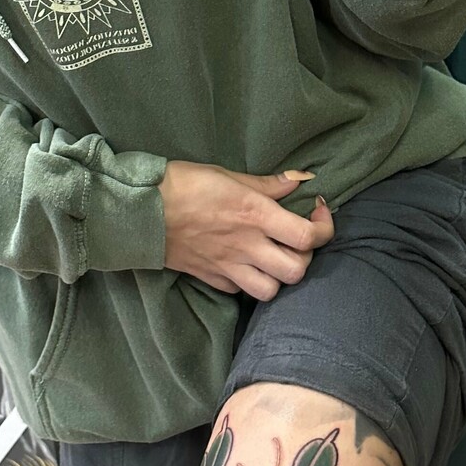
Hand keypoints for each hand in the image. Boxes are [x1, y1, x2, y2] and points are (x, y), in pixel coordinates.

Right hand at [159, 160, 334, 299]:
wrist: (141, 209)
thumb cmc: (184, 183)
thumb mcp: (228, 175)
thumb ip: (268, 184)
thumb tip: (299, 181)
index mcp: (255, 215)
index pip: (308, 236)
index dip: (324, 227)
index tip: (317, 212)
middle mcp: (247, 246)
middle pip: (296, 271)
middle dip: (305, 258)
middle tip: (296, 240)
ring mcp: (228, 266)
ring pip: (271, 291)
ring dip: (278, 277)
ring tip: (273, 259)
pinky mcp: (210, 278)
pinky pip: (239, 290)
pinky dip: (247, 282)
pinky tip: (244, 265)